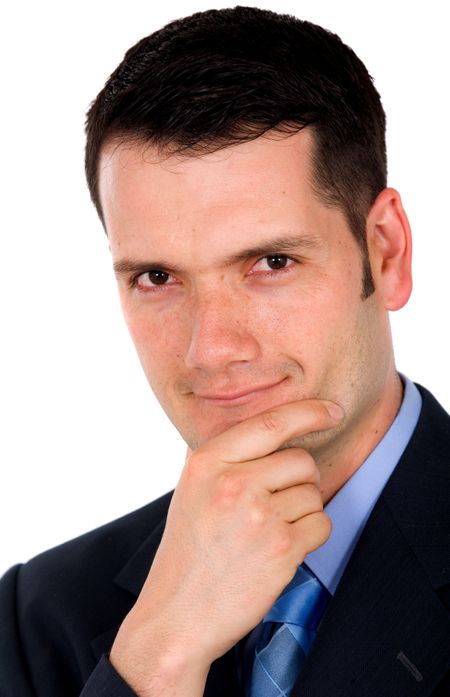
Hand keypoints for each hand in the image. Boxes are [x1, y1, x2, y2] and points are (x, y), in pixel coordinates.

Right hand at [110, 399, 342, 694]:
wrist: (177, 616)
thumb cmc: (187, 552)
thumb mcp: (190, 491)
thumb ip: (222, 458)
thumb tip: (265, 427)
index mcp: (208, 462)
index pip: (271, 422)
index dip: (309, 412)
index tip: (332, 411)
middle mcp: (233, 482)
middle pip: (301, 460)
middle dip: (298, 482)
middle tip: (271, 507)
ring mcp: (259, 515)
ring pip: (314, 494)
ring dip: (302, 512)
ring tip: (266, 534)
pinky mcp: (281, 548)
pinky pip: (322, 524)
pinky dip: (310, 537)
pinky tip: (280, 551)